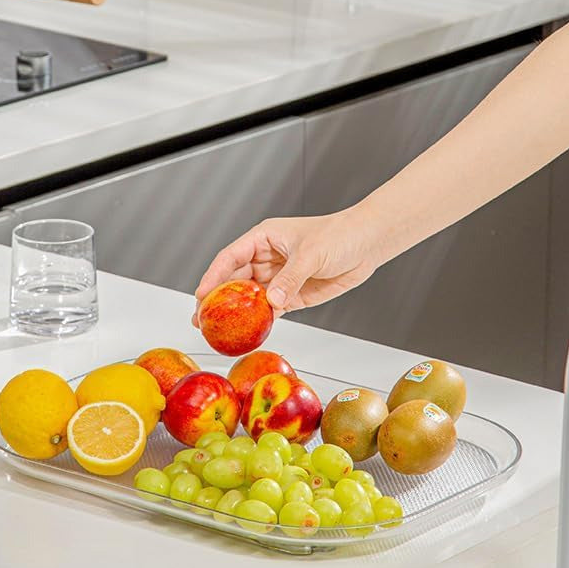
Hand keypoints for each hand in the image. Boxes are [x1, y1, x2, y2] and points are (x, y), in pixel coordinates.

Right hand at [193, 206, 380, 322]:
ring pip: (249, 298)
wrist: (367, 244)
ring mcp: (278, 278)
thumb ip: (290, 278)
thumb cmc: (340, 235)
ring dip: (236, 314)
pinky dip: (260, 322)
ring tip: (219, 331)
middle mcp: (266, 258)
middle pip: (234, 280)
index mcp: (264, 238)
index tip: (201, 295)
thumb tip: (271, 302)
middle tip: (203, 320)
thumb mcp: (312, 254)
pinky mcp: (291, 295)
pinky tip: (249, 333)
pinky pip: (270, 311)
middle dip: (217, 300)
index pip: (230, 258)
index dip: (213, 276)